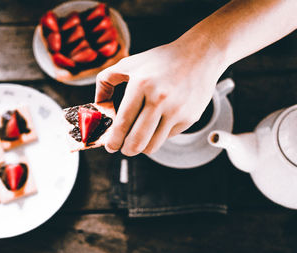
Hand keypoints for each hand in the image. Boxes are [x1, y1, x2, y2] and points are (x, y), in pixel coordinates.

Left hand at [95, 38, 226, 155]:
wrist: (200, 55)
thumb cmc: (161, 60)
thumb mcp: (129, 64)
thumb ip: (106, 81)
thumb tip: (98, 104)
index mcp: (141, 85)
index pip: (123, 123)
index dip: (113, 140)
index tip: (110, 146)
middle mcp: (160, 99)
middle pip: (137, 141)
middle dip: (125, 150)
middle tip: (122, 148)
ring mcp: (177, 110)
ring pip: (152, 145)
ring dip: (141, 147)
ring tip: (137, 139)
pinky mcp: (190, 118)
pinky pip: (167, 137)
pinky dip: (158, 135)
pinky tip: (157, 124)